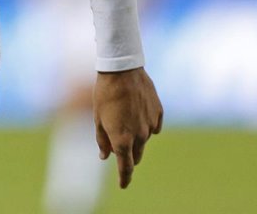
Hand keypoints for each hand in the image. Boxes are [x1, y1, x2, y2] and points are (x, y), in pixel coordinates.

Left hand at [93, 67, 162, 188]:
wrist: (122, 70)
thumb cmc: (104, 94)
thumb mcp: (98, 118)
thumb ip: (102, 140)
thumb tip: (105, 156)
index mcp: (122, 140)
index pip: (126, 167)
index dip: (124, 178)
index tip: (123, 185)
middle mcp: (140, 136)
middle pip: (136, 156)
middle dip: (128, 156)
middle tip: (118, 147)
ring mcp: (150, 125)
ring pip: (144, 141)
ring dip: (136, 138)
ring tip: (124, 119)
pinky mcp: (158, 113)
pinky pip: (153, 126)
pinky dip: (145, 125)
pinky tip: (137, 113)